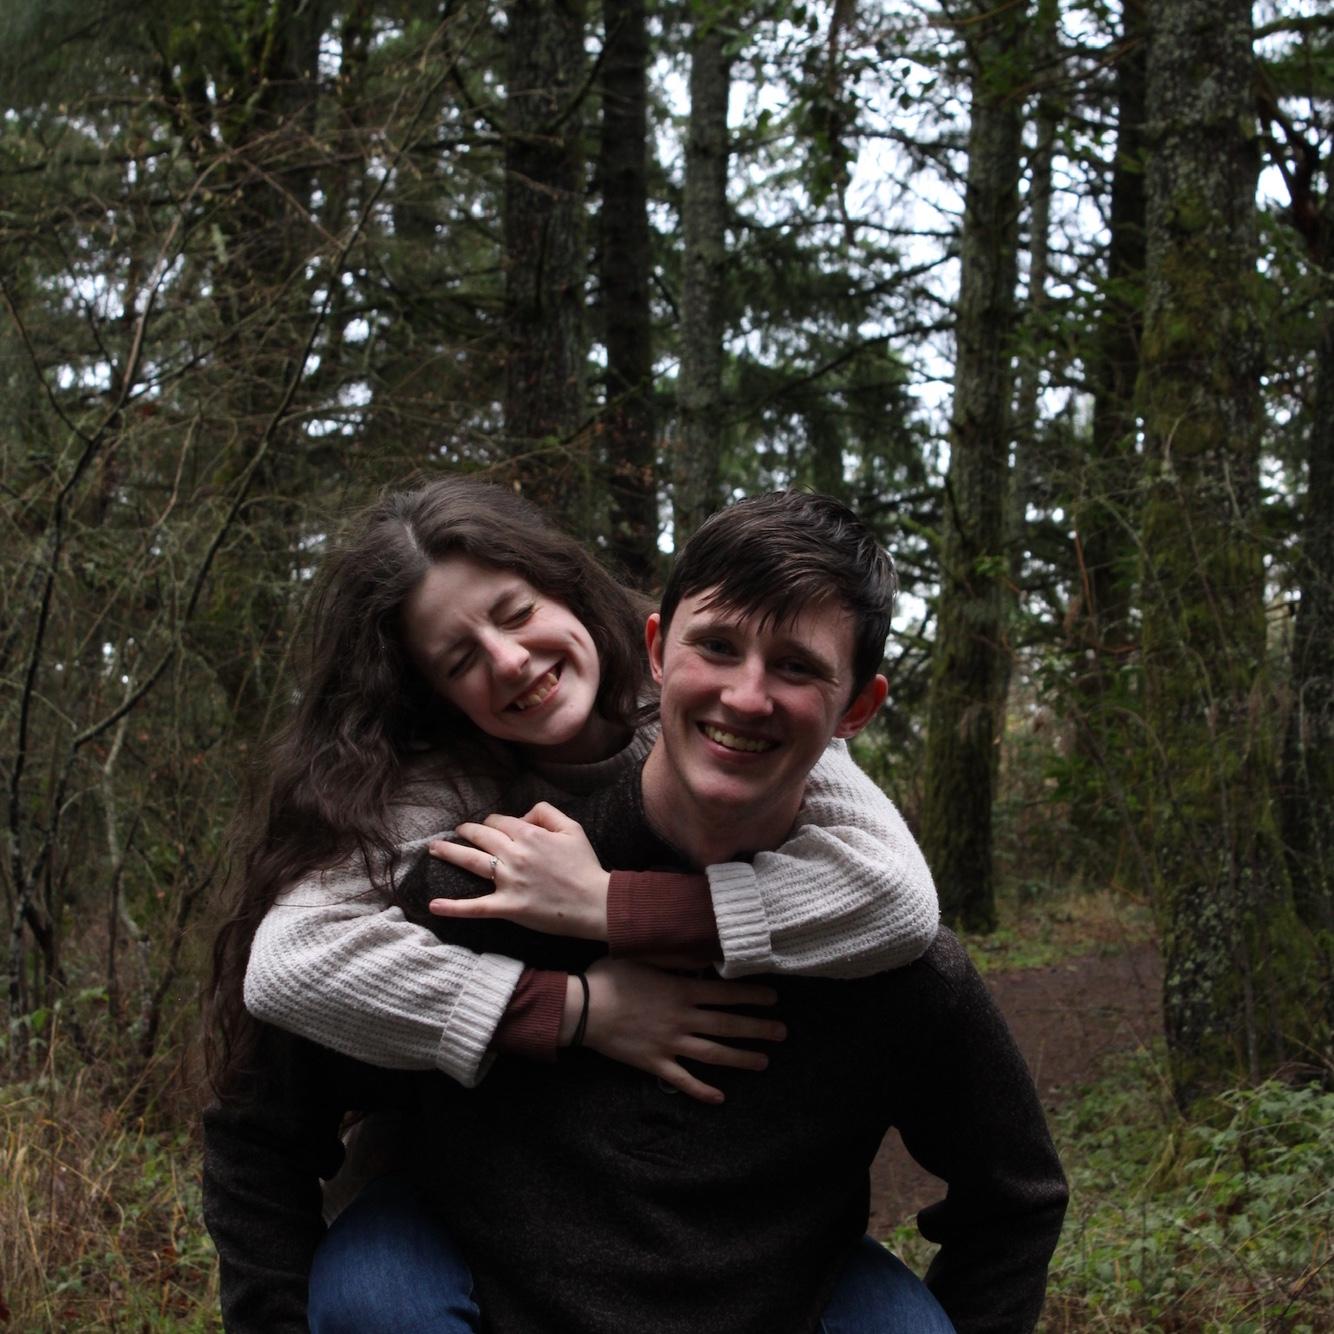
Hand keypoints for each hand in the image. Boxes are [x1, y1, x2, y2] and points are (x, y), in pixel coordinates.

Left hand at [427, 803, 609, 939]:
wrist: (595, 902)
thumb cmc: (585, 866)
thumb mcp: (573, 827)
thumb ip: (546, 812)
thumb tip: (522, 816)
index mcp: (529, 834)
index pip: (499, 821)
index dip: (492, 822)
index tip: (491, 826)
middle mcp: (514, 854)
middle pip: (481, 836)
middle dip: (466, 831)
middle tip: (457, 831)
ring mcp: (509, 881)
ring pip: (471, 861)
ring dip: (449, 853)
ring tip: (433, 849)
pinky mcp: (508, 906)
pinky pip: (476, 907)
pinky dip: (453, 907)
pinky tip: (434, 906)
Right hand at [570, 958, 785, 1103]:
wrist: (582, 1009)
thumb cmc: (610, 976)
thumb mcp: (645, 956)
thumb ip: (676, 956)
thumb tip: (705, 953)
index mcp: (681, 991)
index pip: (726, 994)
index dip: (752, 996)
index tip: (774, 999)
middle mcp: (682, 1019)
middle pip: (727, 1025)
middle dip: (758, 1029)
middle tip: (782, 1032)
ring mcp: (669, 1044)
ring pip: (713, 1054)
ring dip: (741, 1058)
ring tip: (764, 1062)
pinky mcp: (654, 1063)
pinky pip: (683, 1080)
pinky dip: (702, 1090)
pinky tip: (720, 1097)